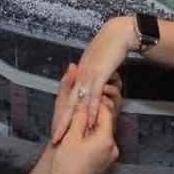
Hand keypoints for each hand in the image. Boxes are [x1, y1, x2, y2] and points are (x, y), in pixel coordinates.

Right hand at [50, 100, 118, 173]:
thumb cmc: (67, 166)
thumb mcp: (71, 138)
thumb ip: (79, 117)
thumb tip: (83, 101)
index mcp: (106, 140)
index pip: (106, 113)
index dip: (96, 102)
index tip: (87, 95)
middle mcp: (113, 148)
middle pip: (106, 123)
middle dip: (94, 114)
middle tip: (81, 106)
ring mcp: (110, 157)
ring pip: (103, 134)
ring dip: (92, 126)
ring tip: (78, 121)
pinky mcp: (105, 163)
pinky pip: (101, 144)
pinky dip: (93, 137)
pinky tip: (80, 136)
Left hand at [52, 17, 132, 142]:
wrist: (118, 34)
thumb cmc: (110, 49)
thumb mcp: (100, 65)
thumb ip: (94, 77)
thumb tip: (93, 88)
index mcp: (80, 75)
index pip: (69, 99)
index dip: (64, 115)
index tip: (58, 130)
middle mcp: (81, 77)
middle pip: (69, 103)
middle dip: (62, 122)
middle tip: (55, 139)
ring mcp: (89, 76)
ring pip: (78, 102)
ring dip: (72, 120)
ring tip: (66, 136)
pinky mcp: (99, 75)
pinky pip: (94, 96)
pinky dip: (91, 110)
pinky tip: (89, 122)